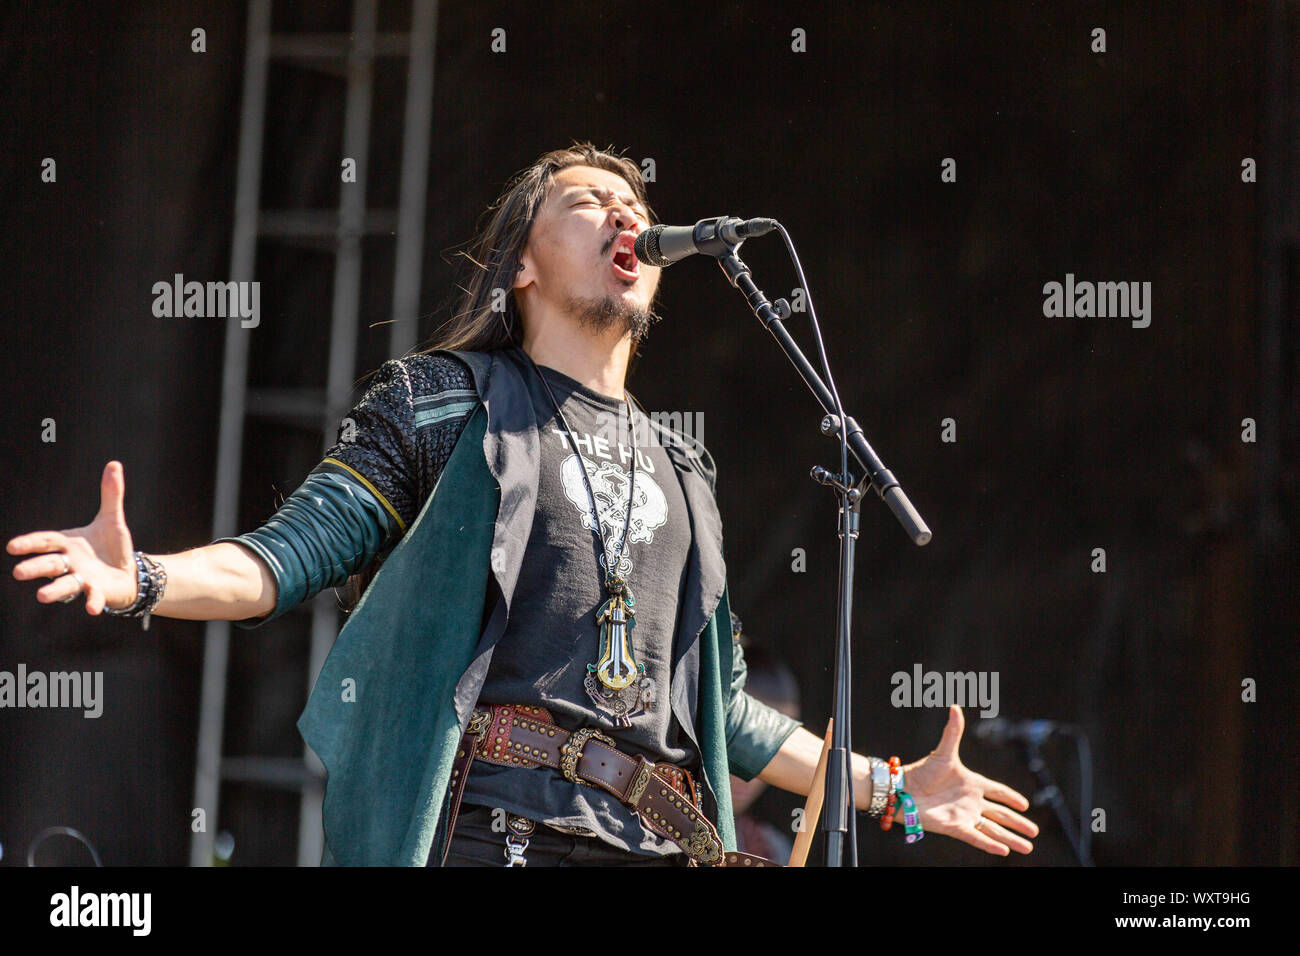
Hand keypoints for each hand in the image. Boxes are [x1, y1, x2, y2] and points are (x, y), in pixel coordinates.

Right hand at [8, 460, 139, 614]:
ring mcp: (82, 580)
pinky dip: (93, 602)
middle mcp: (71, 564)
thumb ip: (111, 494)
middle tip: (18, 572)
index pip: (46, 542)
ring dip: (55, 590)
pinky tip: (92, 608)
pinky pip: (94, 598)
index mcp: (68, 544)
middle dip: (35, 568)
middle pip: (50, 565)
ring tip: (41, 596)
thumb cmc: (112, 548)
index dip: (30, 544)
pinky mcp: (98, 593)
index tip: (12, 546)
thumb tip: (114, 464)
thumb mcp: (112, 519)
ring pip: (65, 585)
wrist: (129, 573)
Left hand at [897, 705, 1038, 855]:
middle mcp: (971, 802)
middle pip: (1000, 815)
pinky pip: (976, 837)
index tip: (1025, 805)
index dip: (1011, 798)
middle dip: (1018, 823)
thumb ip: (953, 731)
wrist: (902, 788)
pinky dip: (989, 844)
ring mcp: (964, 815)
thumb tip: (955, 706)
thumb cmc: (922, 771)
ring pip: (993, 829)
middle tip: (1034, 831)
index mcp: (972, 783)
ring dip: (1010, 838)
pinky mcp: (955, 827)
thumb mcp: (943, 752)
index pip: (997, 791)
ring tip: (1028, 848)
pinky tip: (1004, 851)